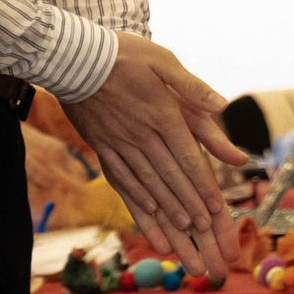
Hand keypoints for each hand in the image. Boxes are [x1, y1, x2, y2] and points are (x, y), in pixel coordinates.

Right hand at [62, 34, 248, 279]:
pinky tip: (149, 220)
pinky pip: (122, 182)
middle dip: (191, 211)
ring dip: (167, 215)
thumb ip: (193, 87)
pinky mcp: (103, 149)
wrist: (72, 58)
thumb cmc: (123, 55)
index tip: (216, 212)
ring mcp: (120, 146)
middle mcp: (142, 137)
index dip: (203, 188)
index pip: (188, 159)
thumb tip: (222, 106)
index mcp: (162, 116)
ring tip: (183, 238)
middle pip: (171, 180)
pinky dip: (137, 204)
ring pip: (147, 188)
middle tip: (206, 234)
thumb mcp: (163, 61)